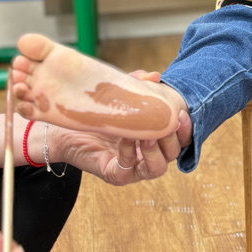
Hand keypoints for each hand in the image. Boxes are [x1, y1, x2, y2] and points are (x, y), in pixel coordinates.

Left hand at [47, 70, 192, 185]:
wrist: (66, 126)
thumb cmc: (97, 112)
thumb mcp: (121, 94)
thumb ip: (137, 84)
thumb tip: (154, 76)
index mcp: (155, 138)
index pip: (181, 139)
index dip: (186, 129)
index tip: (182, 114)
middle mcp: (147, 155)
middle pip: (174, 153)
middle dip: (173, 138)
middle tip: (167, 123)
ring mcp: (132, 168)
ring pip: (157, 168)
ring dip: (156, 151)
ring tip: (148, 134)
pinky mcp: (115, 175)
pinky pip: (129, 170)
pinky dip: (129, 154)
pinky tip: (125, 138)